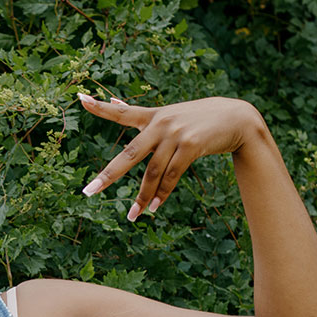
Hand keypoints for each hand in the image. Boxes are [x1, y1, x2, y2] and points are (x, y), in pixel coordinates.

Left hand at [76, 94, 264, 220]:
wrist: (237, 118)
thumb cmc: (198, 118)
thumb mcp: (169, 113)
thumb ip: (141, 114)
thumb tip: (113, 101)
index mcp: (152, 116)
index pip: (121, 112)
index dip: (100, 107)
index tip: (80, 100)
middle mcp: (161, 123)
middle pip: (129, 154)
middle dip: (108, 176)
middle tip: (89, 192)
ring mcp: (176, 135)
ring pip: (153, 172)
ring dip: (142, 197)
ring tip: (132, 216)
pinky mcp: (192, 146)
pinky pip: (172, 175)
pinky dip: (162, 194)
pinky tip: (153, 208)